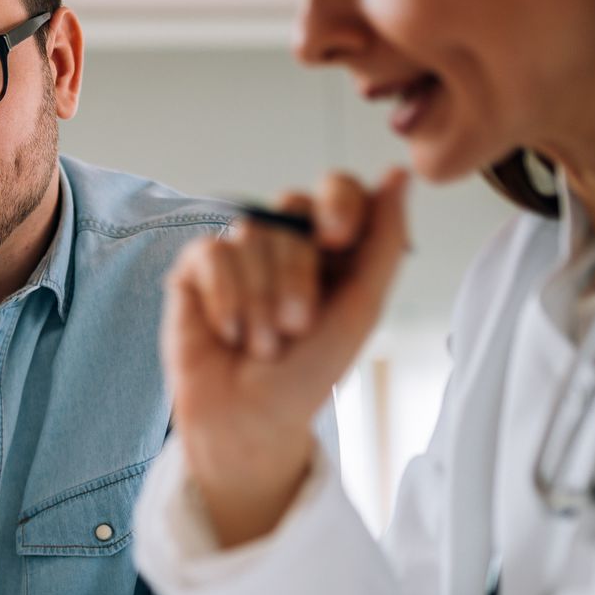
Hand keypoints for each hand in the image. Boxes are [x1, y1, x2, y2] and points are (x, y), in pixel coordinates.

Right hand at [165, 169, 409, 545]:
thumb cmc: (308, 373)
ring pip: (251, 233)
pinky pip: (212, 251)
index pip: (337, 188)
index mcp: (330, 246)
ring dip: (262, 300)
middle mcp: (283, 241)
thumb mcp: (361, 310)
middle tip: (296, 327)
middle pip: (292, 209)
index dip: (338, 203)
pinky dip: (227, 299)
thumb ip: (385, 243)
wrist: (251, 420)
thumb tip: (399, 175)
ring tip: (261, 343)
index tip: (338, 240)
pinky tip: (229, 332)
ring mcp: (237, 251)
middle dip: (298, 275)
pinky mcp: (195, 268)